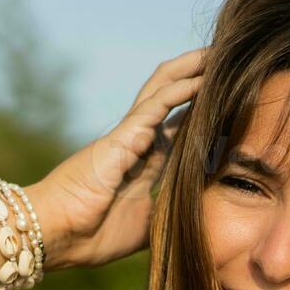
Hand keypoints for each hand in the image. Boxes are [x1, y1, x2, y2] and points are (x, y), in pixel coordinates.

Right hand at [25, 47, 205, 270]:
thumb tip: (195, 224)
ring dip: (190, 70)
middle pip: (170, 97)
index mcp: (144, 163)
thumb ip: (168, 216)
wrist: (57, 236)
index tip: (232, 100)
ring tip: (217, 53)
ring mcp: (128, 136)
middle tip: (227, 61)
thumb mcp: (145, 227)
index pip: (179, 128)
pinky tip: (201, 79)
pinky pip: (154, 107)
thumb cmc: (91, 234)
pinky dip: (179, 91)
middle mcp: (138, 142)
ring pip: (163, 90)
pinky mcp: (121, 138)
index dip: (202, 112)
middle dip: (197, 76)